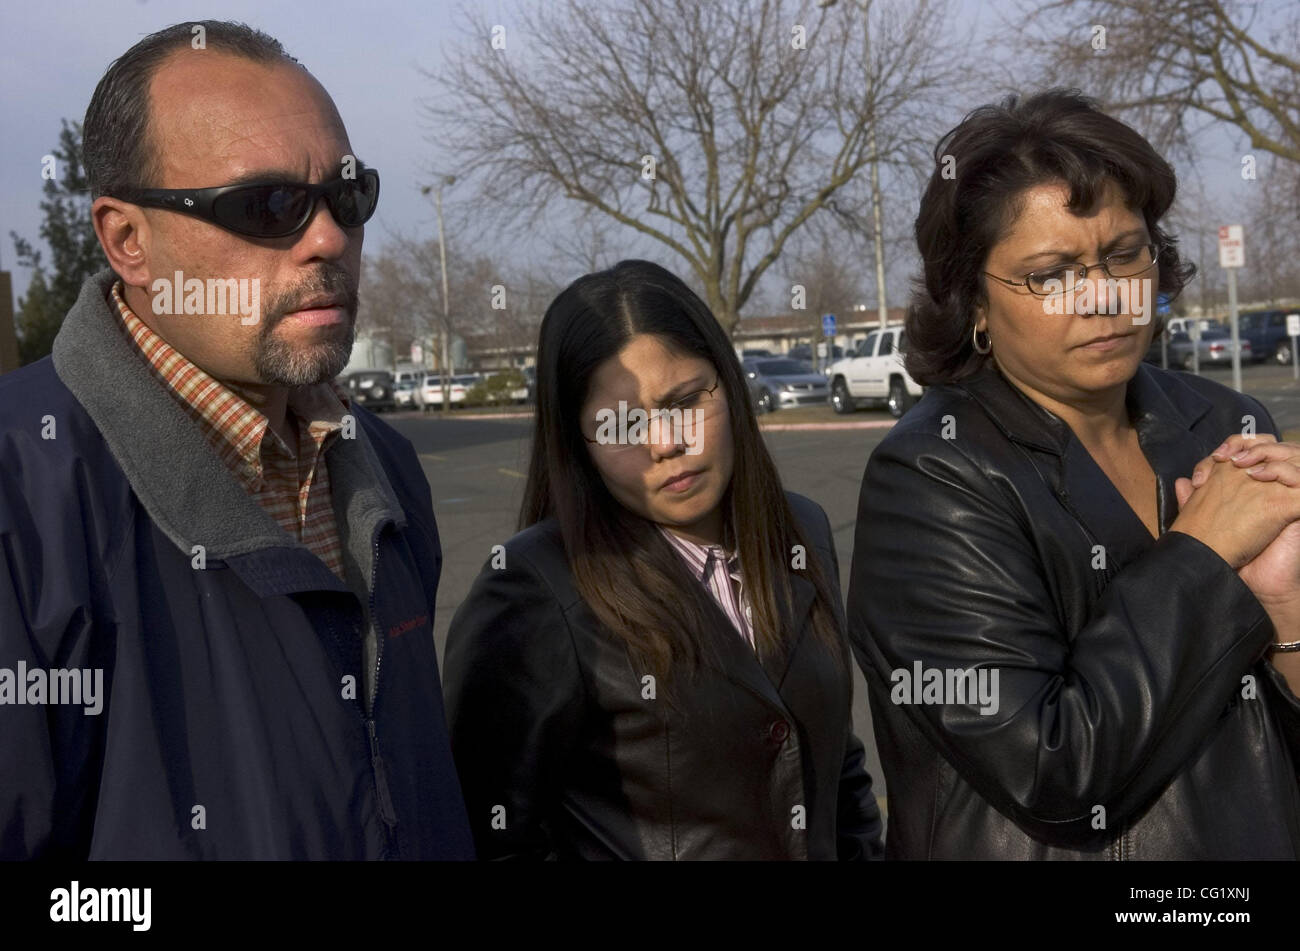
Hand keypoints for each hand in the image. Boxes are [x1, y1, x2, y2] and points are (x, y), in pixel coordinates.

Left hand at [1177, 434, 1299, 639]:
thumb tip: (1182, 482)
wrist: (1250, 579)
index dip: (1237, 444)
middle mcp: (1277, 485)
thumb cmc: (1232, 552)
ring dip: (1267, 453)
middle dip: (1251, 444)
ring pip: (1293, 454)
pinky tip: (1260, 476)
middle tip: (1228, 458)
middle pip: (1274, 445)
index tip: (1216, 457)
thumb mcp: (1210, 520)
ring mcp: (1291, 494)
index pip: (1254, 446)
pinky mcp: (1299, 508)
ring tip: (1243, 466)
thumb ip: (1196, 500)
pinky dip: (1283, 470)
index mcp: (1258, 483)